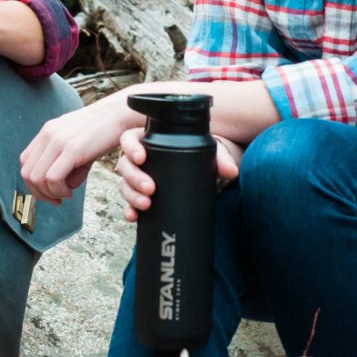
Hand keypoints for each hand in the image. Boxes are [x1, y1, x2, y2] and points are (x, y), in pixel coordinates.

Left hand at [20, 96, 134, 204]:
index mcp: (47, 132)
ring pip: (36, 178)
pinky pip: (52, 178)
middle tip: (57, 200)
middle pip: (27, 173)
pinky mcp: (71, 149)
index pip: (25, 163)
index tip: (50, 192)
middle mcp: (48, 134)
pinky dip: (58, 191)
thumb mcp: (78, 145)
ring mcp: (58, 141)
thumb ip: (66, 164)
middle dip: (40, 193)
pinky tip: (69, 192)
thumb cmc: (103, 131)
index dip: (34, 183)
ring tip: (65, 194)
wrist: (120, 114)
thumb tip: (63, 188)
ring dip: (49, 194)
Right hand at [116, 130, 243, 222]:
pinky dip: (129, 210)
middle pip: (125, 164)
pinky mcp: (139, 195)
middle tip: (150, 189)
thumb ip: (220, 158)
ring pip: (124, 184)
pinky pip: (128, 202)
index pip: (130, 139)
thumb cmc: (198, 156)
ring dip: (131, 195)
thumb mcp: (207, 153)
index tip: (141, 157)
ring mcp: (137, 177)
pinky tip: (134, 217)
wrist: (198, 172)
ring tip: (146, 205)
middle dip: (135, 178)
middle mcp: (139, 159)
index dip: (131, 147)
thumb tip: (231, 171)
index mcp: (149, 141)